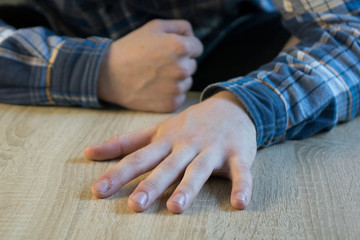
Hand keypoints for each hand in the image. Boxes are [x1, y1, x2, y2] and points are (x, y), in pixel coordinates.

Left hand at [84, 91, 256, 212]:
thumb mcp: (156, 130)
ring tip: (176, 207)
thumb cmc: (189, 124)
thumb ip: (124, 142)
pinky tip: (239, 203)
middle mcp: (186, 145)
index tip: (98, 191)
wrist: (231, 106)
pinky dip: (241, 186)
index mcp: (165, 141)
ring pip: (199, 169)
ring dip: (188, 187)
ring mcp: (212, 149)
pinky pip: (240, 171)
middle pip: (167, 166)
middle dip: (151, 185)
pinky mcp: (237, 154)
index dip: (117, 174)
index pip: (138, 158)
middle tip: (135, 205)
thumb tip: (88, 152)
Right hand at [97, 19, 203, 111]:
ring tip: (154, 76)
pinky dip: (169, 94)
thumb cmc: (131, 48)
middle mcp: (182, 68)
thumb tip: (193, 37)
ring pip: (186, 82)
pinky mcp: (171, 104)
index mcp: (181, 47)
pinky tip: (154, 88)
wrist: (109, 75)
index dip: (184, 47)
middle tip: (158, 64)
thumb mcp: (154, 27)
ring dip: (175, 79)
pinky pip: (179, 96)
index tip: (169, 51)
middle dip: (179, 63)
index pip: (198, 48)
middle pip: (192, 65)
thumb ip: (181, 27)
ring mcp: (177, 88)